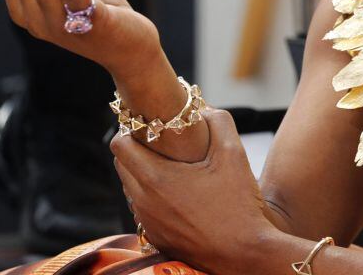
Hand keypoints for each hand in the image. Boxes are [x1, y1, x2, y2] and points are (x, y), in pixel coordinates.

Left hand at [112, 108, 275, 272]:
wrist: (244, 253)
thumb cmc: (238, 204)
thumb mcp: (234, 154)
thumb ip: (219, 121)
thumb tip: (204, 109)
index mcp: (156, 178)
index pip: (118, 145)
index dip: (131, 129)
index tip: (151, 125)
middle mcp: (144, 202)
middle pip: (121, 166)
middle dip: (137, 149)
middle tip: (162, 142)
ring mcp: (148, 223)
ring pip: (131, 189)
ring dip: (144, 174)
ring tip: (174, 168)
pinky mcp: (156, 238)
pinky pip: (144, 210)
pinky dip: (154, 198)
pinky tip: (182, 195)